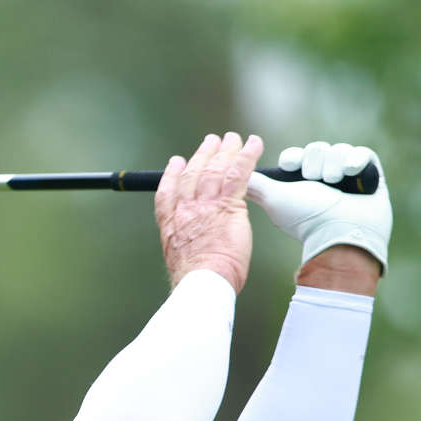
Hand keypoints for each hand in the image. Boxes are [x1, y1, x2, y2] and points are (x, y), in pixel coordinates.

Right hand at [155, 132, 265, 293]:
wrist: (203, 281)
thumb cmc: (196, 281)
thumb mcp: (181, 263)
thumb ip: (188, 247)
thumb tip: (197, 249)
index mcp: (171, 225)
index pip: (168, 192)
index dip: (173, 173)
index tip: (176, 162)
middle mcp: (186, 210)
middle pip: (193, 173)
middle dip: (202, 155)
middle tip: (210, 142)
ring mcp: (206, 205)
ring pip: (216, 169)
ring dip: (225, 150)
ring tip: (231, 138)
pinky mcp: (229, 204)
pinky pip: (238, 173)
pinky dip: (246, 155)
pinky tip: (252, 144)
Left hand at [246, 142, 391, 273]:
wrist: (340, 234)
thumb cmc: (306, 218)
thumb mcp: (275, 199)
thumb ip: (254, 185)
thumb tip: (232, 175)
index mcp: (302, 184)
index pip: (298, 156)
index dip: (294, 158)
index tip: (290, 166)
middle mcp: (326, 180)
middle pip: (318, 149)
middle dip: (314, 164)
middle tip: (316, 182)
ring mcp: (350, 179)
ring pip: (339, 149)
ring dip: (333, 165)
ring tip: (336, 183)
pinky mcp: (371, 177)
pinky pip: (363, 153)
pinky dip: (355, 160)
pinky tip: (350, 172)